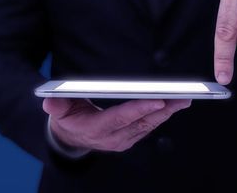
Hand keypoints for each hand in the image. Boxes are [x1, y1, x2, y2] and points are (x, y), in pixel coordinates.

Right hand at [43, 98, 190, 151]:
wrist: (70, 138)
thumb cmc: (66, 118)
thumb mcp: (57, 111)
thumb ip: (56, 106)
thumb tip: (51, 101)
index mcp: (96, 130)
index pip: (121, 118)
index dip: (140, 109)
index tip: (158, 100)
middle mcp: (113, 138)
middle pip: (142, 123)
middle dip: (163, 110)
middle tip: (182, 97)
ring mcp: (123, 140)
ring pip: (149, 126)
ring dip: (168, 113)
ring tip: (184, 98)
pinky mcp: (131, 138)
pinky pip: (149, 127)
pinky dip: (162, 115)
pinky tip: (174, 104)